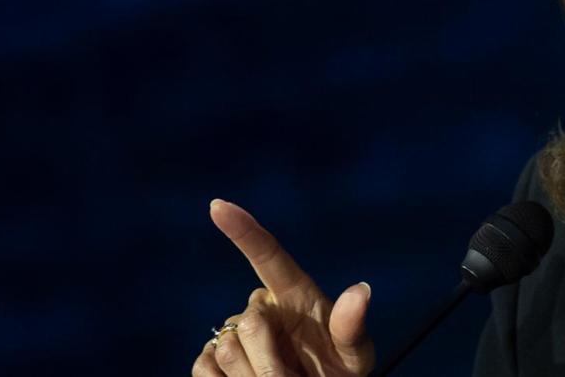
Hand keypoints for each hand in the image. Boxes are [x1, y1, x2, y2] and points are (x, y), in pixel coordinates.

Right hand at [192, 199, 375, 376]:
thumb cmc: (340, 371)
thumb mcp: (355, 355)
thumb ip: (352, 326)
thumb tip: (361, 291)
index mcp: (294, 293)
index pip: (267, 254)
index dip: (243, 230)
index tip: (218, 205)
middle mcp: (263, 307)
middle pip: (247, 322)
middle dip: (267, 357)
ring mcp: (235, 332)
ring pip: (225, 347)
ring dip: (250, 375)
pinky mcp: (213, 359)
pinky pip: (203, 367)